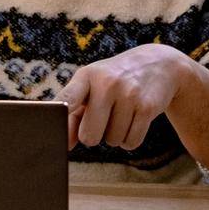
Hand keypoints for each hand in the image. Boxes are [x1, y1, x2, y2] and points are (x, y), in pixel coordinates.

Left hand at [57, 44, 190, 151]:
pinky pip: (130, 142)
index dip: (59, 114)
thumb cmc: (114, 80)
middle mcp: (107, 83)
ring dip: (115, 135)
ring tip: (121, 114)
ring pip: (112, 141)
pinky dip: (130, 139)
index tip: (50, 125)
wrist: (158, 64)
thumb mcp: (92, 87)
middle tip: (103, 119)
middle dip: (94, 135)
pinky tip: (133, 121)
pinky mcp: (147, 107)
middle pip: (89, 136)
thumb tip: (65, 145)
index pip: (68, 99)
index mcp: (87, 76)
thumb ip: (73, 115)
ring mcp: (129, 94)